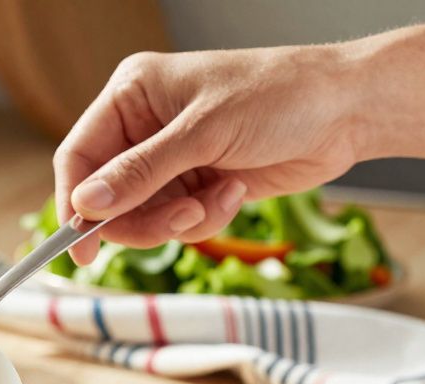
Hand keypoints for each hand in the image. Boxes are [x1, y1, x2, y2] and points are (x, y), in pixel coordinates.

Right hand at [55, 44, 364, 260]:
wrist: (349, 111)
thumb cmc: (280, 96)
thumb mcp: (202, 133)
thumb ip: (139, 173)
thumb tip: (85, 206)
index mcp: (132, 95)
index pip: (79, 156)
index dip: (74, 203)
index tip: (79, 248)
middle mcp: (143, 128)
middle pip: (107, 198)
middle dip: (142, 218)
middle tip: (182, 220)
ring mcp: (170, 159)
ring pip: (142, 217)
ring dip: (179, 221)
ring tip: (217, 201)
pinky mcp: (197, 185)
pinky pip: (178, 223)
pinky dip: (205, 219)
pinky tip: (234, 193)